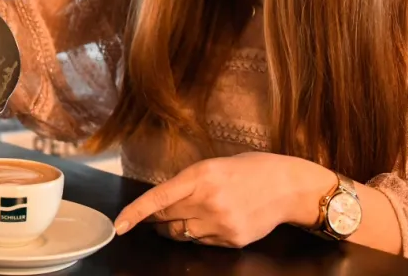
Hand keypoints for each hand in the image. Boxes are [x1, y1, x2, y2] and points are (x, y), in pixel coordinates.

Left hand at [113, 152, 333, 247]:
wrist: (288, 186)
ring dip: (175, 227)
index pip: (158, 200)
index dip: (134, 214)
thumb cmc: (249, 170)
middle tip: (158, 213)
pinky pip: (201, 241)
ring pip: (181, 234)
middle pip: (165, 218)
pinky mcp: (231, 241)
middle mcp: (208, 202)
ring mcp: (221, 224)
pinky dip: (199, 233)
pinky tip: (214, 220)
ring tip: (191, 214)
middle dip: (156, 217)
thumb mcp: (213, 166)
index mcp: (200, 176)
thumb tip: (161, 202)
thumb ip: (187, 183)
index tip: (119, 226)